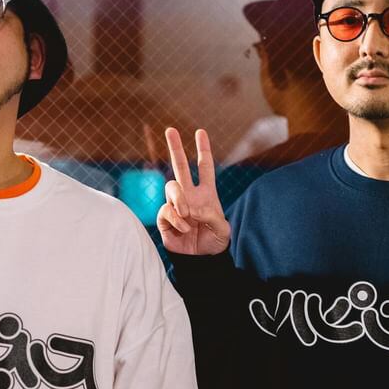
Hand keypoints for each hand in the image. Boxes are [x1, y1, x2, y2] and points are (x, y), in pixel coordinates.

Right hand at [157, 128, 230, 255]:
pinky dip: (177, 219)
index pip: (204, 167)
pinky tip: (185, 228)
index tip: (200, 132)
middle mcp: (189, 196)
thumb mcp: (223, 230)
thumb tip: (193, 208)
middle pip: (180, 167)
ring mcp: (175, 206)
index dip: (203, 150)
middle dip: (176, 148)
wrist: (202, 259)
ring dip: (180, 199)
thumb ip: (213, 217)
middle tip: (170, 129)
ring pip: (171, 188)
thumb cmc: (215, 242)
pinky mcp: (165, 220)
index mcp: (206, 193)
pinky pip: (166, 211)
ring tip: (188, 214)